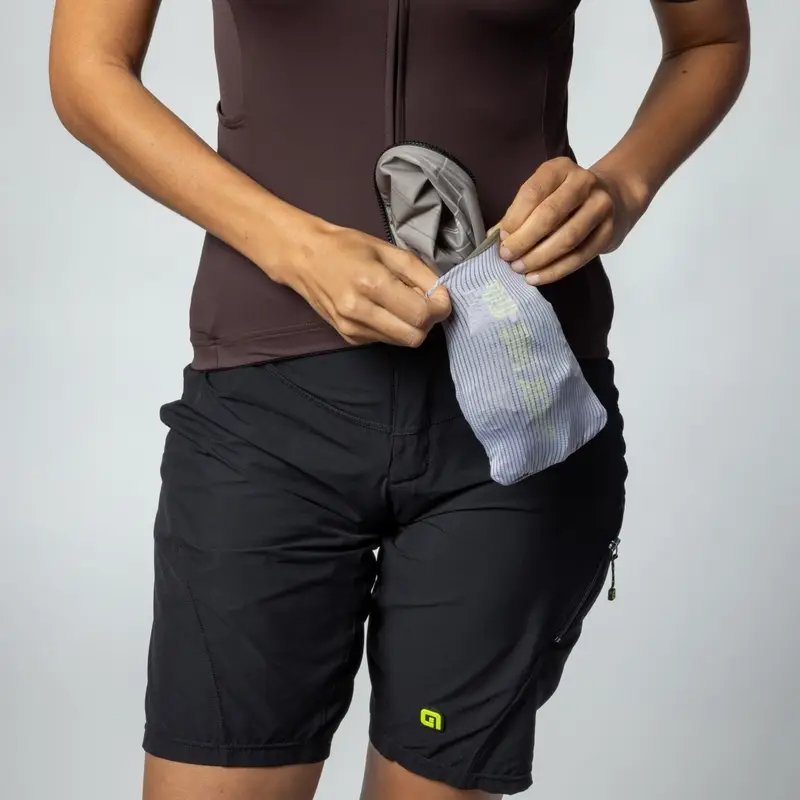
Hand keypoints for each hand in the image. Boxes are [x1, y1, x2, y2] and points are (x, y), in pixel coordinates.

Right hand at [279, 220, 450, 346]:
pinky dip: (393, 328)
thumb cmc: (347, 248)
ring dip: (411, 326)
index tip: (440, 297)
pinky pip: (385, 341)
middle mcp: (360, 311)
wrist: (304, 259)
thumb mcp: (388, 250)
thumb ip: (420, 274)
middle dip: (428, 321)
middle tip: (424, 302)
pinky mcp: (348, 338)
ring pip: (402, 342)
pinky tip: (383, 309)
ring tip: (402, 303)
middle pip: (414, 336)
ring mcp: (352, 328)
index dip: (439, 308)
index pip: (421, 314)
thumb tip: (441, 296)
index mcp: (372, 283)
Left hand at [497, 157, 647, 285]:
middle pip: (550, 215)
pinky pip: (579, 256)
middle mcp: (583, 182)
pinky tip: (537, 277)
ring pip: (567, 238)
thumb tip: (491, 239)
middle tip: (507, 257)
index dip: (514, 219)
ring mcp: (600, 206)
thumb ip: (517, 214)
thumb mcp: (542, 195)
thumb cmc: (565, 199)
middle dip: (524, 240)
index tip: (501, 239)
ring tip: (520, 269)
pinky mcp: (608, 232)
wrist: (615, 198)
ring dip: (539, 257)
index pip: (533, 192)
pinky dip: (555, 270)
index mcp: (559, 169)